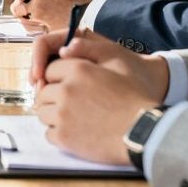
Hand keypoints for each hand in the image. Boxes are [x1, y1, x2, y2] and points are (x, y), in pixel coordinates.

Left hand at [30, 30, 169, 164]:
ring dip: (54, 114)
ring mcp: (62, 115)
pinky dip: (58, 132)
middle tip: (70, 103)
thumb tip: (63, 48)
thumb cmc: (135, 95)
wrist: (145, 131)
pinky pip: (49, 133)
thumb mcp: (117, 60)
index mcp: (77, 70)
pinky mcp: (64, 138)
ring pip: (43, 113)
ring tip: (74, 116)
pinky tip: (76, 130)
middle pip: (43, 92)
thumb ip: (89, 49)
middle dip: (52, 96)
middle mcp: (65, 91)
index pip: (49, 70)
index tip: (68, 85)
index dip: (58, 77)